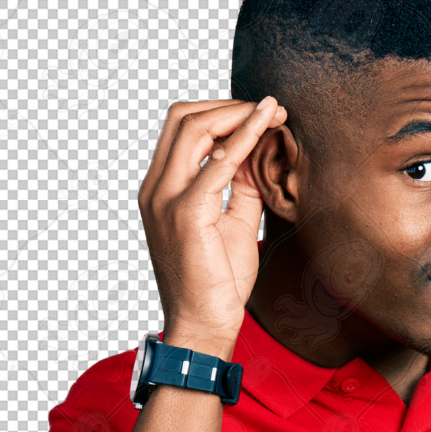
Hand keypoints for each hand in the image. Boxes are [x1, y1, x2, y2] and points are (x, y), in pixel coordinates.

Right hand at [138, 96, 287, 354]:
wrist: (204, 327)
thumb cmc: (217, 284)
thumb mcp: (233, 224)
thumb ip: (240, 187)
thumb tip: (258, 151)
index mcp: (160, 190)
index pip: (181, 128)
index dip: (222, 112)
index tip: (261, 113)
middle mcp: (156, 190)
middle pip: (183, 117)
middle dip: (230, 105)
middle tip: (272, 108)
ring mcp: (166, 200)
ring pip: (194, 128)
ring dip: (238, 114)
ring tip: (275, 113)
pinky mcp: (187, 215)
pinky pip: (217, 164)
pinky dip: (244, 138)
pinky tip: (268, 127)